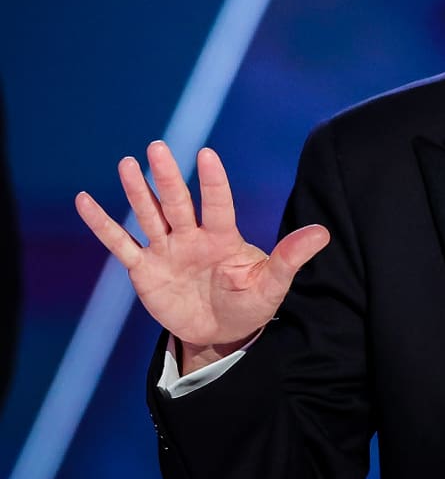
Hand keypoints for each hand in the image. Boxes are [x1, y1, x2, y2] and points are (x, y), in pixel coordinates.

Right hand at [76, 140, 329, 373]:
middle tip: (157, 146)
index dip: (213, 181)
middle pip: (178, 202)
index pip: (218, 203)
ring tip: (128, 163)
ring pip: (149, 215)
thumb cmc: (251, 303)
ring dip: (138, 191)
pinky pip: (120, 244)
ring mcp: (167, 250)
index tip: (206, 154)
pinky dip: (102, 224)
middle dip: (168, 177)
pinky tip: (86, 200)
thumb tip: (323, 233)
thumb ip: (291, 258)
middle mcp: (193, 237)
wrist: (223, 332)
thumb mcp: (273, 285)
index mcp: (223, 237)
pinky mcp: (145, 269)